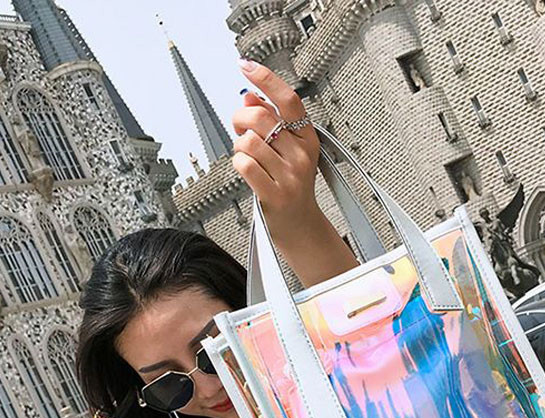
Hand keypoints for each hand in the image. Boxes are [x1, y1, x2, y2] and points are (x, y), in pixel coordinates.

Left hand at [231, 59, 320, 226]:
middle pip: (261, 118)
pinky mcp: (274, 194)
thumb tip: (250, 96)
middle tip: (239, 127)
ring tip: (247, 156)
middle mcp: (301, 156)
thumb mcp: (287, 150)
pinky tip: (245, 168)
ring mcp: (289, 176)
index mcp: (307, 139)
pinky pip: (245, 165)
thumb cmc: (290, 185)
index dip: (266, 79)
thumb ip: (270, 121)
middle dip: (241, 119)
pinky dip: (238, 163)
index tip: (246, 66)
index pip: (288, 100)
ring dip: (239, 147)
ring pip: (249, 142)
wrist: (299, 224)